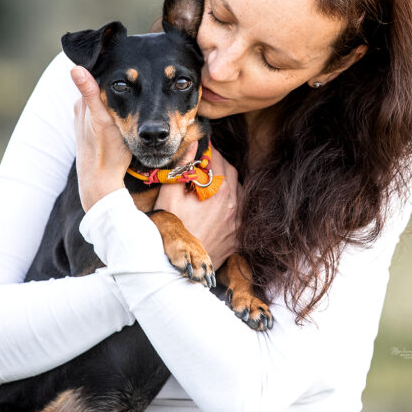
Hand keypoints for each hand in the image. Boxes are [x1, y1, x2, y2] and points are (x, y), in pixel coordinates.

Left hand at [71, 67, 130, 210]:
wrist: (101, 182)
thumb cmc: (106, 152)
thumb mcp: (102, 119)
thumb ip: (89, 92)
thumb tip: (74, 67)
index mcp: (83, 104)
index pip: (97, 77)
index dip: (116, 71)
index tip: (134, 65)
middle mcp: (82, 111)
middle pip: (102, 88)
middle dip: (119, 83)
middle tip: (141, 76)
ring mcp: (88, 123)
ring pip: (105, 101)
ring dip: (120, 96)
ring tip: (140, 88)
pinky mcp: (96, 133)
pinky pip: (107, 114)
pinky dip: (117, 109)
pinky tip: (128, 111)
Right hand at [154, 145, 239, 269]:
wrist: (177, 265)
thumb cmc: (171, 228)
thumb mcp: (169, 195)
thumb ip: (182, 167)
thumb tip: (193, 146)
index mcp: (219, 190)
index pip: (219, 160)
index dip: (209, 152)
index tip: (202, 151)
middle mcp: (234, 204)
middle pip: (232, 173)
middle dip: (219, 165)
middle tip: (205, 165)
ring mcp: (239, 221)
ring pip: (240, 191)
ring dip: (228, 183)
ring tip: (211, 184)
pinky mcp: (238, 236)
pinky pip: (242, 213)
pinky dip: (233, 204)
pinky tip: (219, 205)